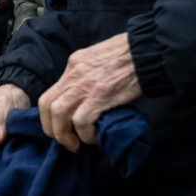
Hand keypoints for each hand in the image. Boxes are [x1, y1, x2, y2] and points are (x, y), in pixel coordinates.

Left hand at [37, 33, 141, 150]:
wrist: (148, 50)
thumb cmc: (130, 54)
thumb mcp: (100, 57)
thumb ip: (89, 73)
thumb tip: (87, 94)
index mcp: (74, 63)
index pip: (50, 92)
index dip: (50, 114)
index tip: (58, 125)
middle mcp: (74, 73)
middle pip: (47, 105)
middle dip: (50, 127)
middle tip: (62, 140)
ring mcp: (85, 85)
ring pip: (59, 114)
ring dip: (64, 135)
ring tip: (75, 144)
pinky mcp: (100, 96)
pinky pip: (82, 121)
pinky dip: (85, 134)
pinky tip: (93, 138)